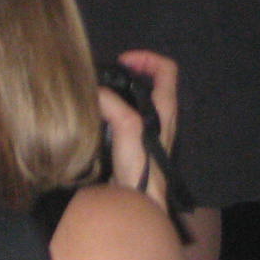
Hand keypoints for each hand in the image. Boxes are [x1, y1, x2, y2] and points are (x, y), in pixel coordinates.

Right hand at [98, 50, 179, 206]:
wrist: (138, 201)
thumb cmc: (140, 163)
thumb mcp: (127, 126)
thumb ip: (112, 103)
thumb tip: (93, 92)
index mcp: (165, 107)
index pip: (166, 68)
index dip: (146, 58)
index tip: (123, 62)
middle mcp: (160, 115)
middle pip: (150, 81)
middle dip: (129, 73)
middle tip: (106, 75)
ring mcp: (148, 130)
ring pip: (136, 99)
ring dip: (119, 91)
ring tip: (97, 91)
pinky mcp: (134, 143)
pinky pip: (125, 116)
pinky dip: (112, 109)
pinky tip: (95, 114)